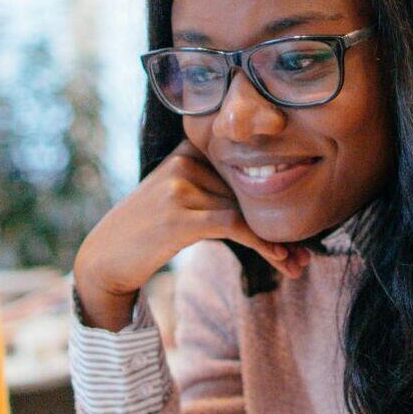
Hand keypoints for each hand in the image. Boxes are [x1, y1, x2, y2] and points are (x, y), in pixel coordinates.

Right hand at [72, 142, 309, 328]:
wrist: (103, 260)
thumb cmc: (147, 234)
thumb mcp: (180, 198)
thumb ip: (215, 188)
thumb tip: (273, 202)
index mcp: (188, 150)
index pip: (246, 162)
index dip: (279, 189)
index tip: (305, 219)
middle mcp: (185, 160)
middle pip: (251, 189)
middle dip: (281, 224)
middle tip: (309, 252)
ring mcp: (180, 186)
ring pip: (248, 210)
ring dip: (278, 242)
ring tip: (300, 263)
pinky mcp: (179, 216)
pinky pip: (235, 226)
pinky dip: (262, 243)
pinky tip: (281, 258)